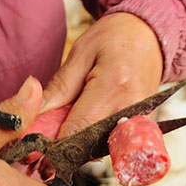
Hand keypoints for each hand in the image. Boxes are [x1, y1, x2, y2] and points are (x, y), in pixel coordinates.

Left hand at [42, 12, 163, 137]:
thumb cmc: (114, 39)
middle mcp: (131, 108)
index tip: (37, 144)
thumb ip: (60, 86)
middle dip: (66, 143)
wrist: (149, 37)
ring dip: (81, 142)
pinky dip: (96, 138)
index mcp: (113, 86)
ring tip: (74, 120)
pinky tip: (90, 122)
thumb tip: (36, 114)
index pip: (78, 129)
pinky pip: (113, 143)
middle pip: (89, 144)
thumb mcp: (80, 53)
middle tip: (52, 132)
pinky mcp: (143, 127)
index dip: (54, 141)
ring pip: (101, 148)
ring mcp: (141, 120)